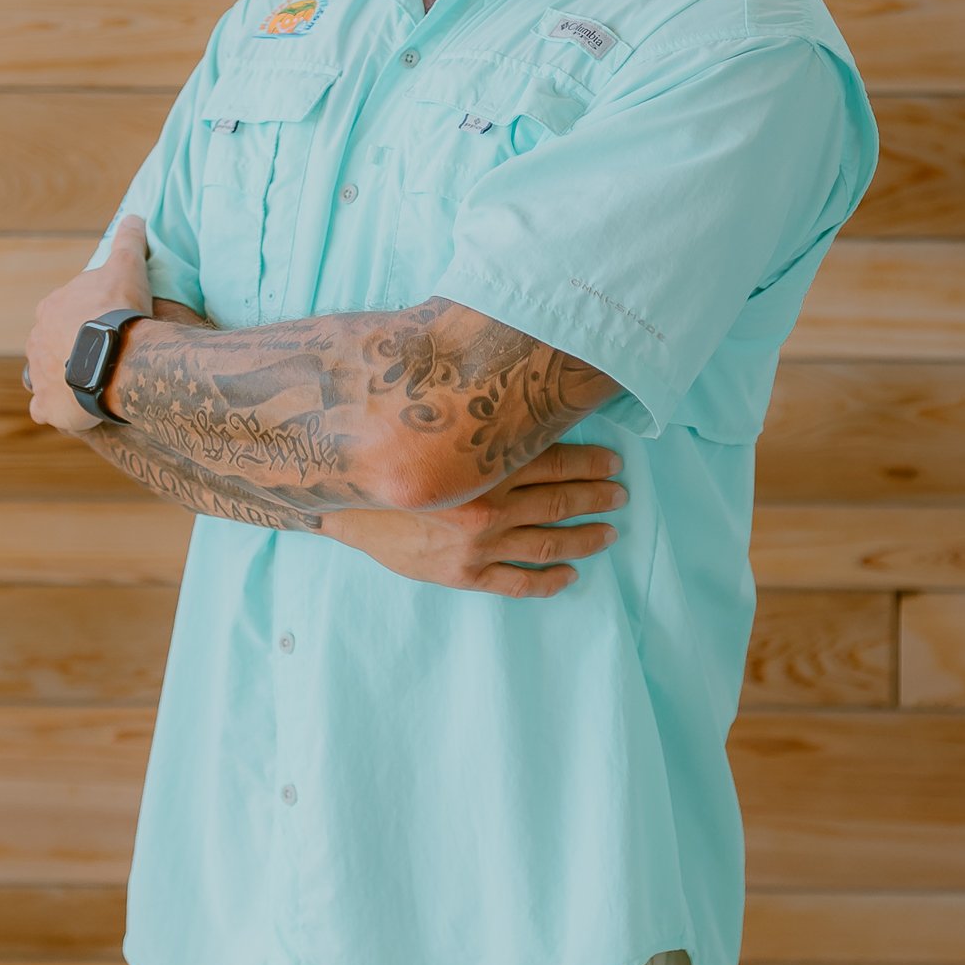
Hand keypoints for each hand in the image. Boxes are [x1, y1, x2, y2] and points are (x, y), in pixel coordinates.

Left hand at [24, 212, 153, 433]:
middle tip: (103, 355)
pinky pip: (45, 409)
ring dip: (63, 378)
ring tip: (92, 383)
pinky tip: (75, 409)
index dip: (84, 319)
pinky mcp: (47, 406)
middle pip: (52, 344)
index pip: (63, 312)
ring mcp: (38, 375)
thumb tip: (134, 216)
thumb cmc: (118, 309)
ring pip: (46, 375)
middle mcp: (36, 340)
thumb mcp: (127, 266)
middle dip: (71, 349)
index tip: (106, 325)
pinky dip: (55, 409)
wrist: (115, 355)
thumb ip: (128, 241)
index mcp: (51, 309)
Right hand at [323, 441, 627, 596]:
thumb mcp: (435, 429)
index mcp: (484, 465)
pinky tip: (570, 576)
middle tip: (620, 494)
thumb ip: (476, 418)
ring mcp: (478, 545)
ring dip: (584, 538)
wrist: (343, 501)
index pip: (553, 461)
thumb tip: (511, 382)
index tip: (614, 461)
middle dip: (596, 497)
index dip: (589, 462)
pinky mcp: (465, 575)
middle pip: (558, 501)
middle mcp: (488, 506)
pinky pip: (518, 583)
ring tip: (609, 532)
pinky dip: (549, 581)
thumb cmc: (391, 457)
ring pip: (547, 544)